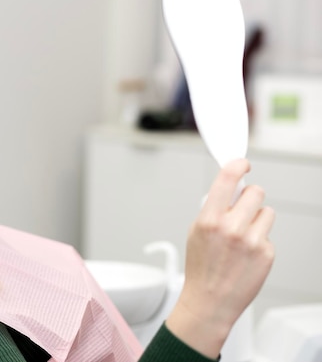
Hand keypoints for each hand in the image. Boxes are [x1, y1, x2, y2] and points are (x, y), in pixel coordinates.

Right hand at [165, 158, 274, 358]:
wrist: (209, 301)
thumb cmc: (201, 267)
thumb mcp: (196, 232)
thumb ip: (213, 209)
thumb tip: (231, 189)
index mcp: (208, 219)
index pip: (227, 179)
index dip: (237, 165)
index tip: (243, 164)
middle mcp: (231, 228)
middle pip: (255, 192)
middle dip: (250, 197)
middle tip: (243, 209)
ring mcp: (252, 241)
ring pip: (266, 212)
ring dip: (257, 219)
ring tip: (243, 236)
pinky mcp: (267, 253)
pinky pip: (268, 234)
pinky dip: (260, 240)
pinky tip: (247, 254)